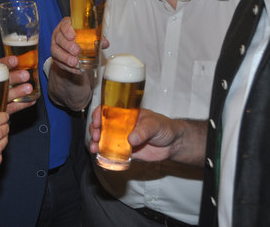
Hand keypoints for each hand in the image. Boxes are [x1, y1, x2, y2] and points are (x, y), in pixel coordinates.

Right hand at [0, 55, 35, 114]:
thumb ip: (3, 65)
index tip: (14, 60)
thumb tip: (19, 59)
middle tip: (25, 75)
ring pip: (4, 96)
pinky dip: (22, 104)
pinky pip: (10, 108)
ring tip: (28, 88)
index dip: (5, 63)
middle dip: (13, 78)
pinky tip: (31, 100)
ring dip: (18, 92)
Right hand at [48, 18, 108, 110]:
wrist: (73, 50)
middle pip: (59, 39)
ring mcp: (55, 46)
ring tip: (74, 62)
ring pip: (56, 51)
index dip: (67, 30)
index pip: (64, 25)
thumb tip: (105, 43)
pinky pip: (60, 63)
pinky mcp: (56, 58)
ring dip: (65, 58)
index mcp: (66, 26)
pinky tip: (76, 70)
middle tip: (77, 51)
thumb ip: (97, 38)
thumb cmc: (81, 38)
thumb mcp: (88, 35)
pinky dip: (68, 68)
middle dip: (67, 45)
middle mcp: (58, 35)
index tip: (73, 36)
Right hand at [89, 107, 206, 165]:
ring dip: (96, 144)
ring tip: (94, 149)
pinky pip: (113, 153)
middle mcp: (121, 125)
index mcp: (126, 114)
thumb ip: (143, 131)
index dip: (99, 114)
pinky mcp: (126, 152)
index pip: (108, 110)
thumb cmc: (165, 127)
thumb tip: (130, 139)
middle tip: (96, 137)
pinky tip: (101, 158)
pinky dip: (105, 156)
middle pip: (102, 126)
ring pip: (104, 140)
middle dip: (95, 131)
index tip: (97, 122)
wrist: (174, 144)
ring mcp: (122, 138)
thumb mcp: (155, 125)